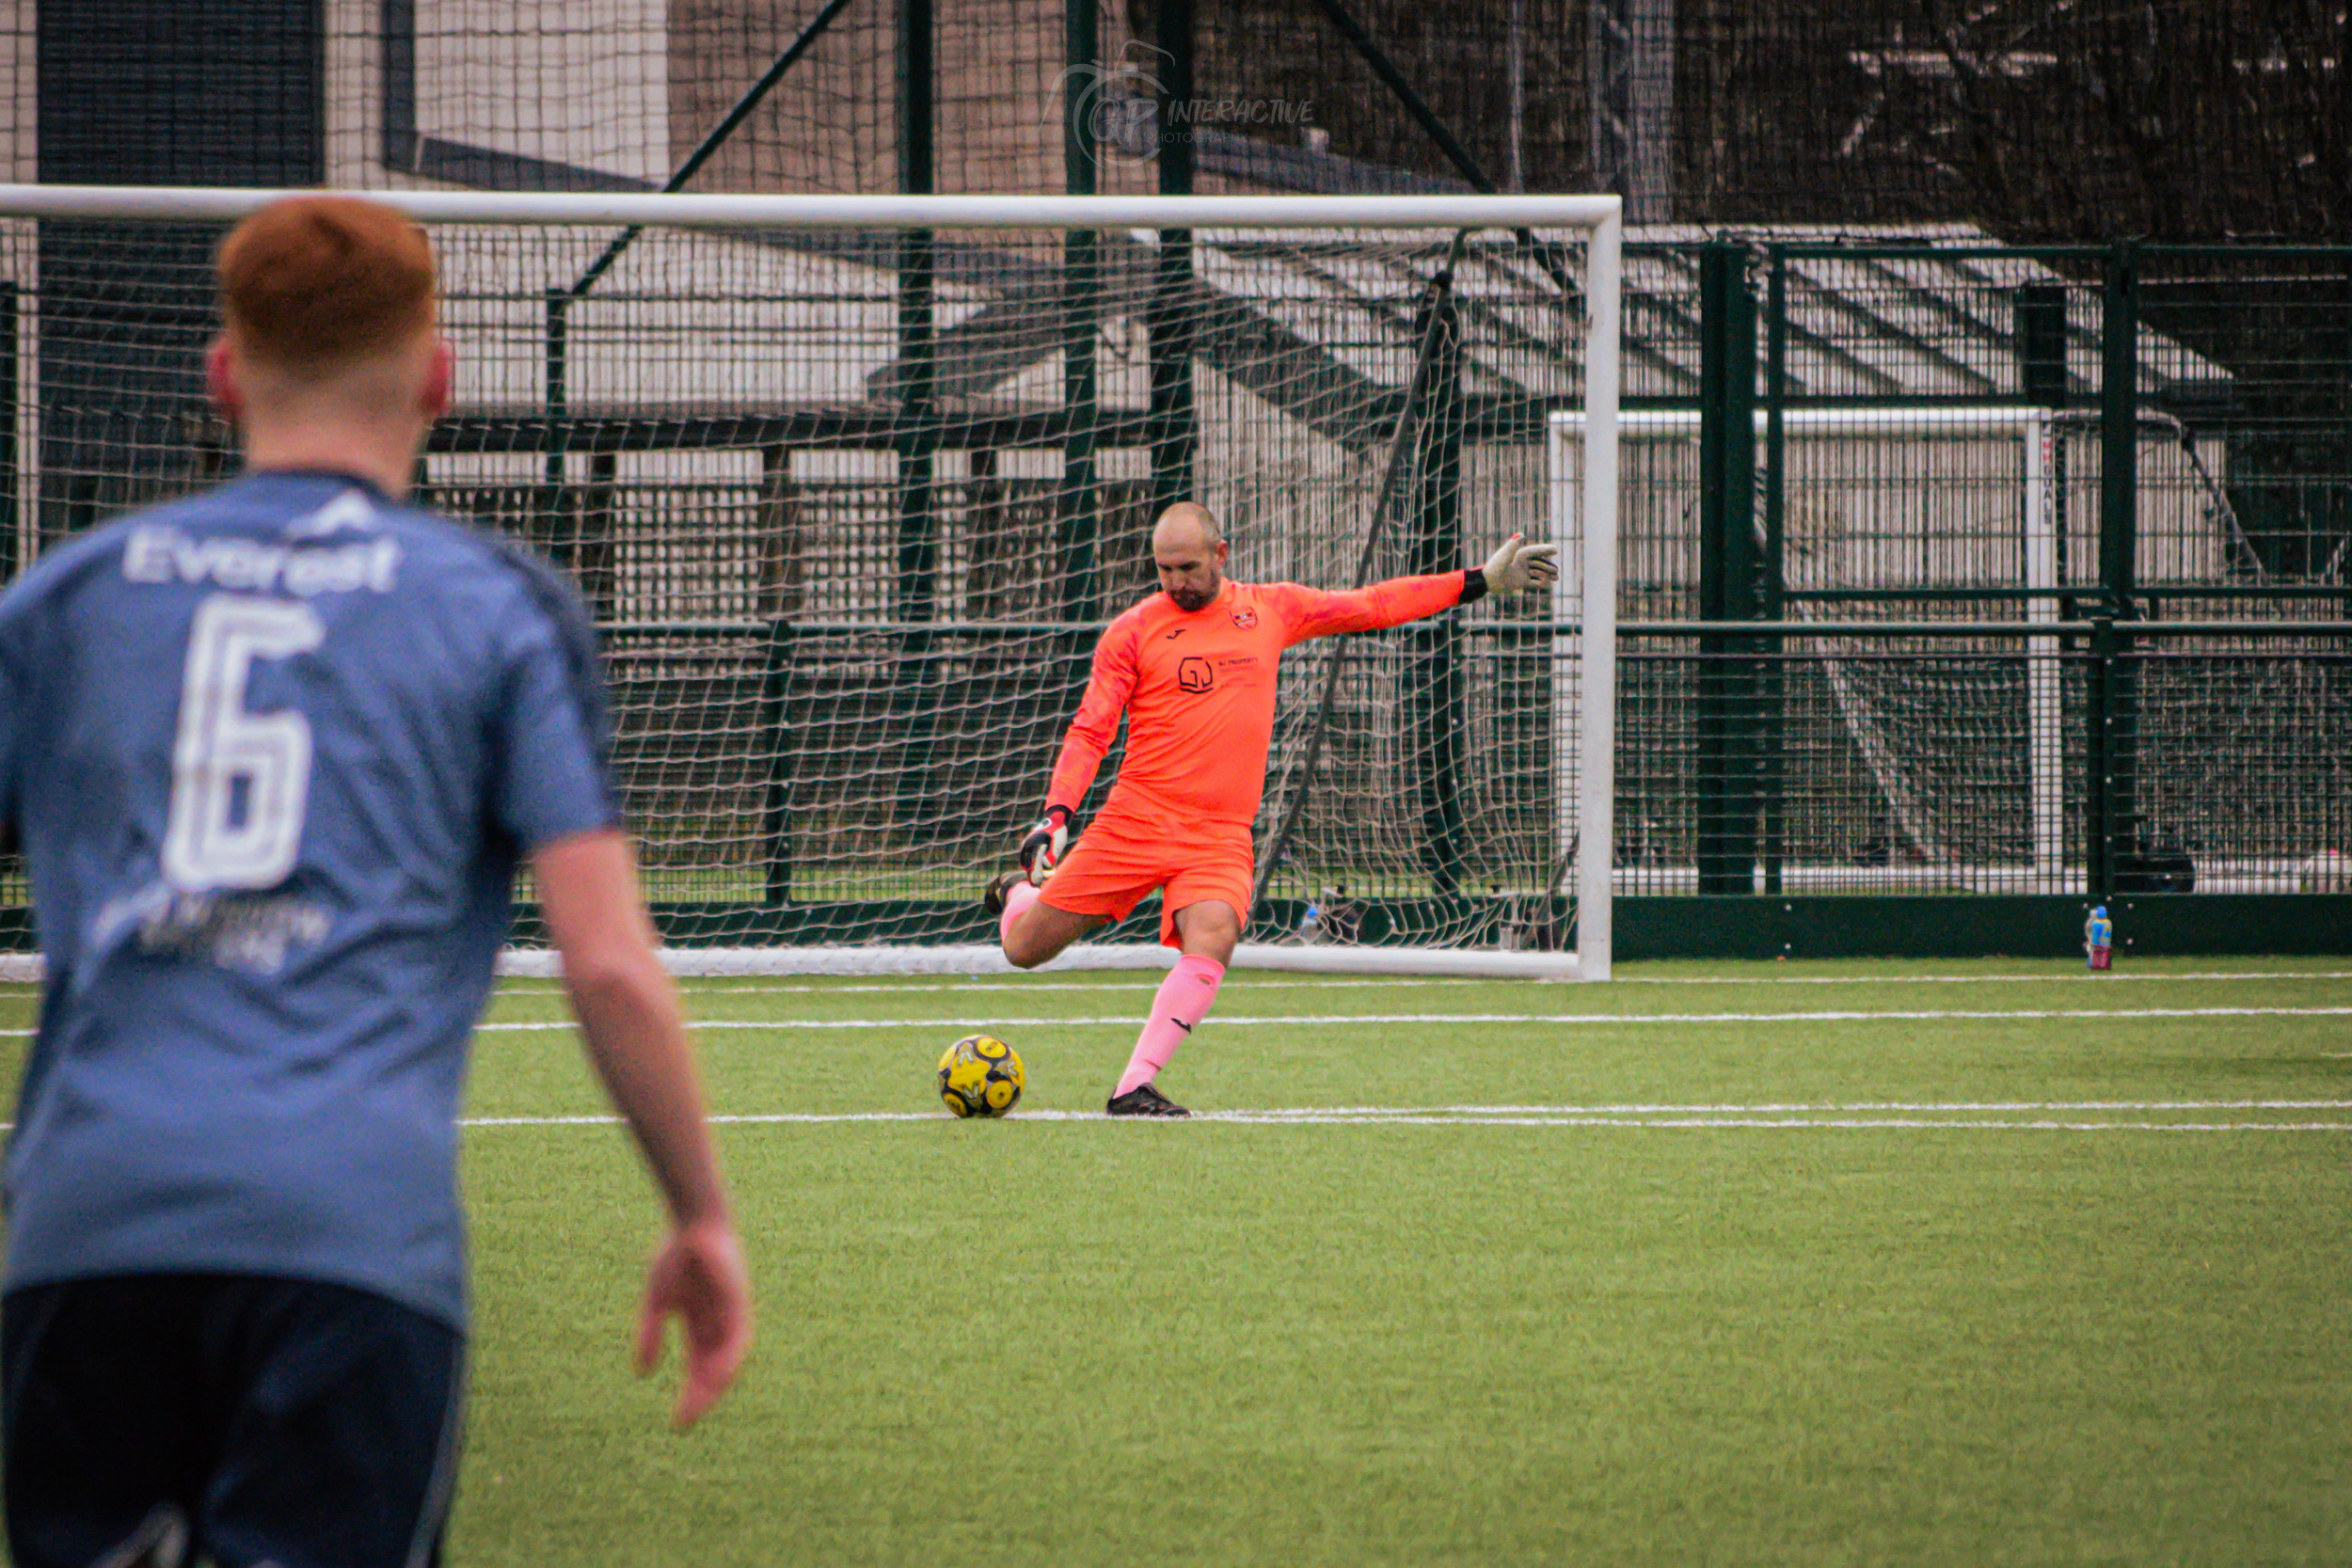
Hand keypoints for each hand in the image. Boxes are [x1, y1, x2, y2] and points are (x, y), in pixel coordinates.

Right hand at [635, 1216, 753, 1429]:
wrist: (692, 1222)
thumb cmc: (675, 1257)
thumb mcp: (658, 1301)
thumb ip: (650, 1333)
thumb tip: (642, 1372)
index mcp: (702, 1325)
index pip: (699, 1368)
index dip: (690, 1395)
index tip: (678, 1422)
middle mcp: (719, 1324)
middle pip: (714, 1370)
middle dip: (700, 1396)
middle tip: (684, 1422)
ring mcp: (731, 1313)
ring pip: (729, 1358)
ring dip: (714, 1382)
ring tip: (698, 1405)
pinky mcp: (739, 1300)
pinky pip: (737, 1335)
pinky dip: (728, 1357)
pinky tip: (718, 1375)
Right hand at [1019, 806, 1073, 885]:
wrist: (1055, 821)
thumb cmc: (1058, 832)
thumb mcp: (1058, 843)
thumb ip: (1053, 855)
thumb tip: (1046, 866)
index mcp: (1036, 841)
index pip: (1034, 860)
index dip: (1035, 872)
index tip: (1036, 883)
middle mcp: (1028, 842)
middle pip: (1028, 862)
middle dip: (1032, 874)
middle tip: (1035, 885)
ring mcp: (1026, 844)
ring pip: (1027, 861)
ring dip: (1031, 870)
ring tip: (1037, 881)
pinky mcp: (1027, 845)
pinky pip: (1027, 858)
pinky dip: (1031, 864)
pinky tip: (1036, 871)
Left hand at [1480, 533, 1559, 594]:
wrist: (1488, 581)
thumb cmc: (1495, 566)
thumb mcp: (1505, 554)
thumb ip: (1513, 544)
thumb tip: (1522, 534)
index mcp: (1519, 554)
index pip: (1535, 551)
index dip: (1545, 550)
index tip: (1556, 549)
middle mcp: (1521, 563)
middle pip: (1539, 563)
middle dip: (1548, 566)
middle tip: (1556, 570)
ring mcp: (1521, 573)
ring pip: (1538, 573)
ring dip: (1547, 575)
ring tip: (1556, 577)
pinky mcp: (1520, 582)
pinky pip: (1533, 583)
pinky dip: (1541, 583)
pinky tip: (1549, 584)